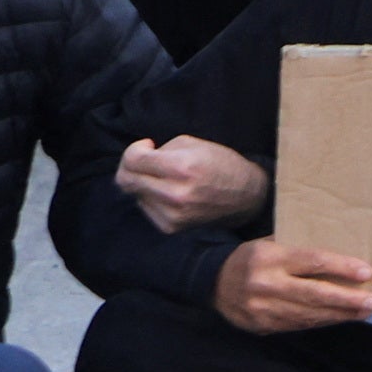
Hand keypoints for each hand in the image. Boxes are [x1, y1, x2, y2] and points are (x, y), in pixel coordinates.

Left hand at [117, 135, 267, 235]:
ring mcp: (172, 214)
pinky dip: (152, 198)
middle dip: (130, 166)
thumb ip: (163, 149)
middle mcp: (175, 194)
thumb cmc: (222, 165)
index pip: (133, 160)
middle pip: (125, 180)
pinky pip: (146, 208)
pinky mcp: (171, 227)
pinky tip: (171, 194)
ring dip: (144, 183)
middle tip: (144, 161)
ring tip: (165, 179)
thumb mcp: (195, 144)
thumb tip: (139, 159)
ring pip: (134, 194)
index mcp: (182, 167)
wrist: (246, 197)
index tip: (147, 146)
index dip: (133, 150)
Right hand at [213, 237, 371, 336]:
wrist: (213, 283)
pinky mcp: (262, 325)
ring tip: (364, 311)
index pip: (312, 262)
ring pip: (308, 314)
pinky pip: (298, 324)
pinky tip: (340, 317)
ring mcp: (262, 309)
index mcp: (269, 258)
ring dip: (339, 314)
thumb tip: (341, 258)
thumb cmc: (251, 258)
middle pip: (313, 294)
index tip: (366, 272)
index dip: (341, 268)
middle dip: (346, 299)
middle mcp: (265, 284)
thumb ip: (299, 250)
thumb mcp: (270, 243)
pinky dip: (322, 321)